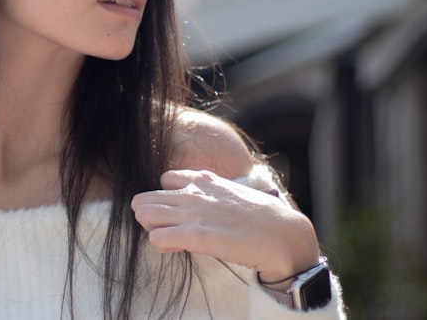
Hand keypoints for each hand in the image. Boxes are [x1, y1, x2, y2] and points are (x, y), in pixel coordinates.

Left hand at [131, 169, 320, 284]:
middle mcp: (193, 192)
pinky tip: (175, 248)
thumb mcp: (232, 195)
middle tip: (167, 230)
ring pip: (143, 214)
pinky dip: (160, 244)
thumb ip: (212, 196)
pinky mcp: (196, 235)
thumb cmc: (262, 218)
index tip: (178, 215)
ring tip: (171, 240)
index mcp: (204, 179)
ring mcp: (193, 212)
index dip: (166, 199)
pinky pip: (156, 237)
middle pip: (145, 198)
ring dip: (152, 229)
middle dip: (150, 215)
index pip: (164, 180)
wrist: (283, 235)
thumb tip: (202, 210)